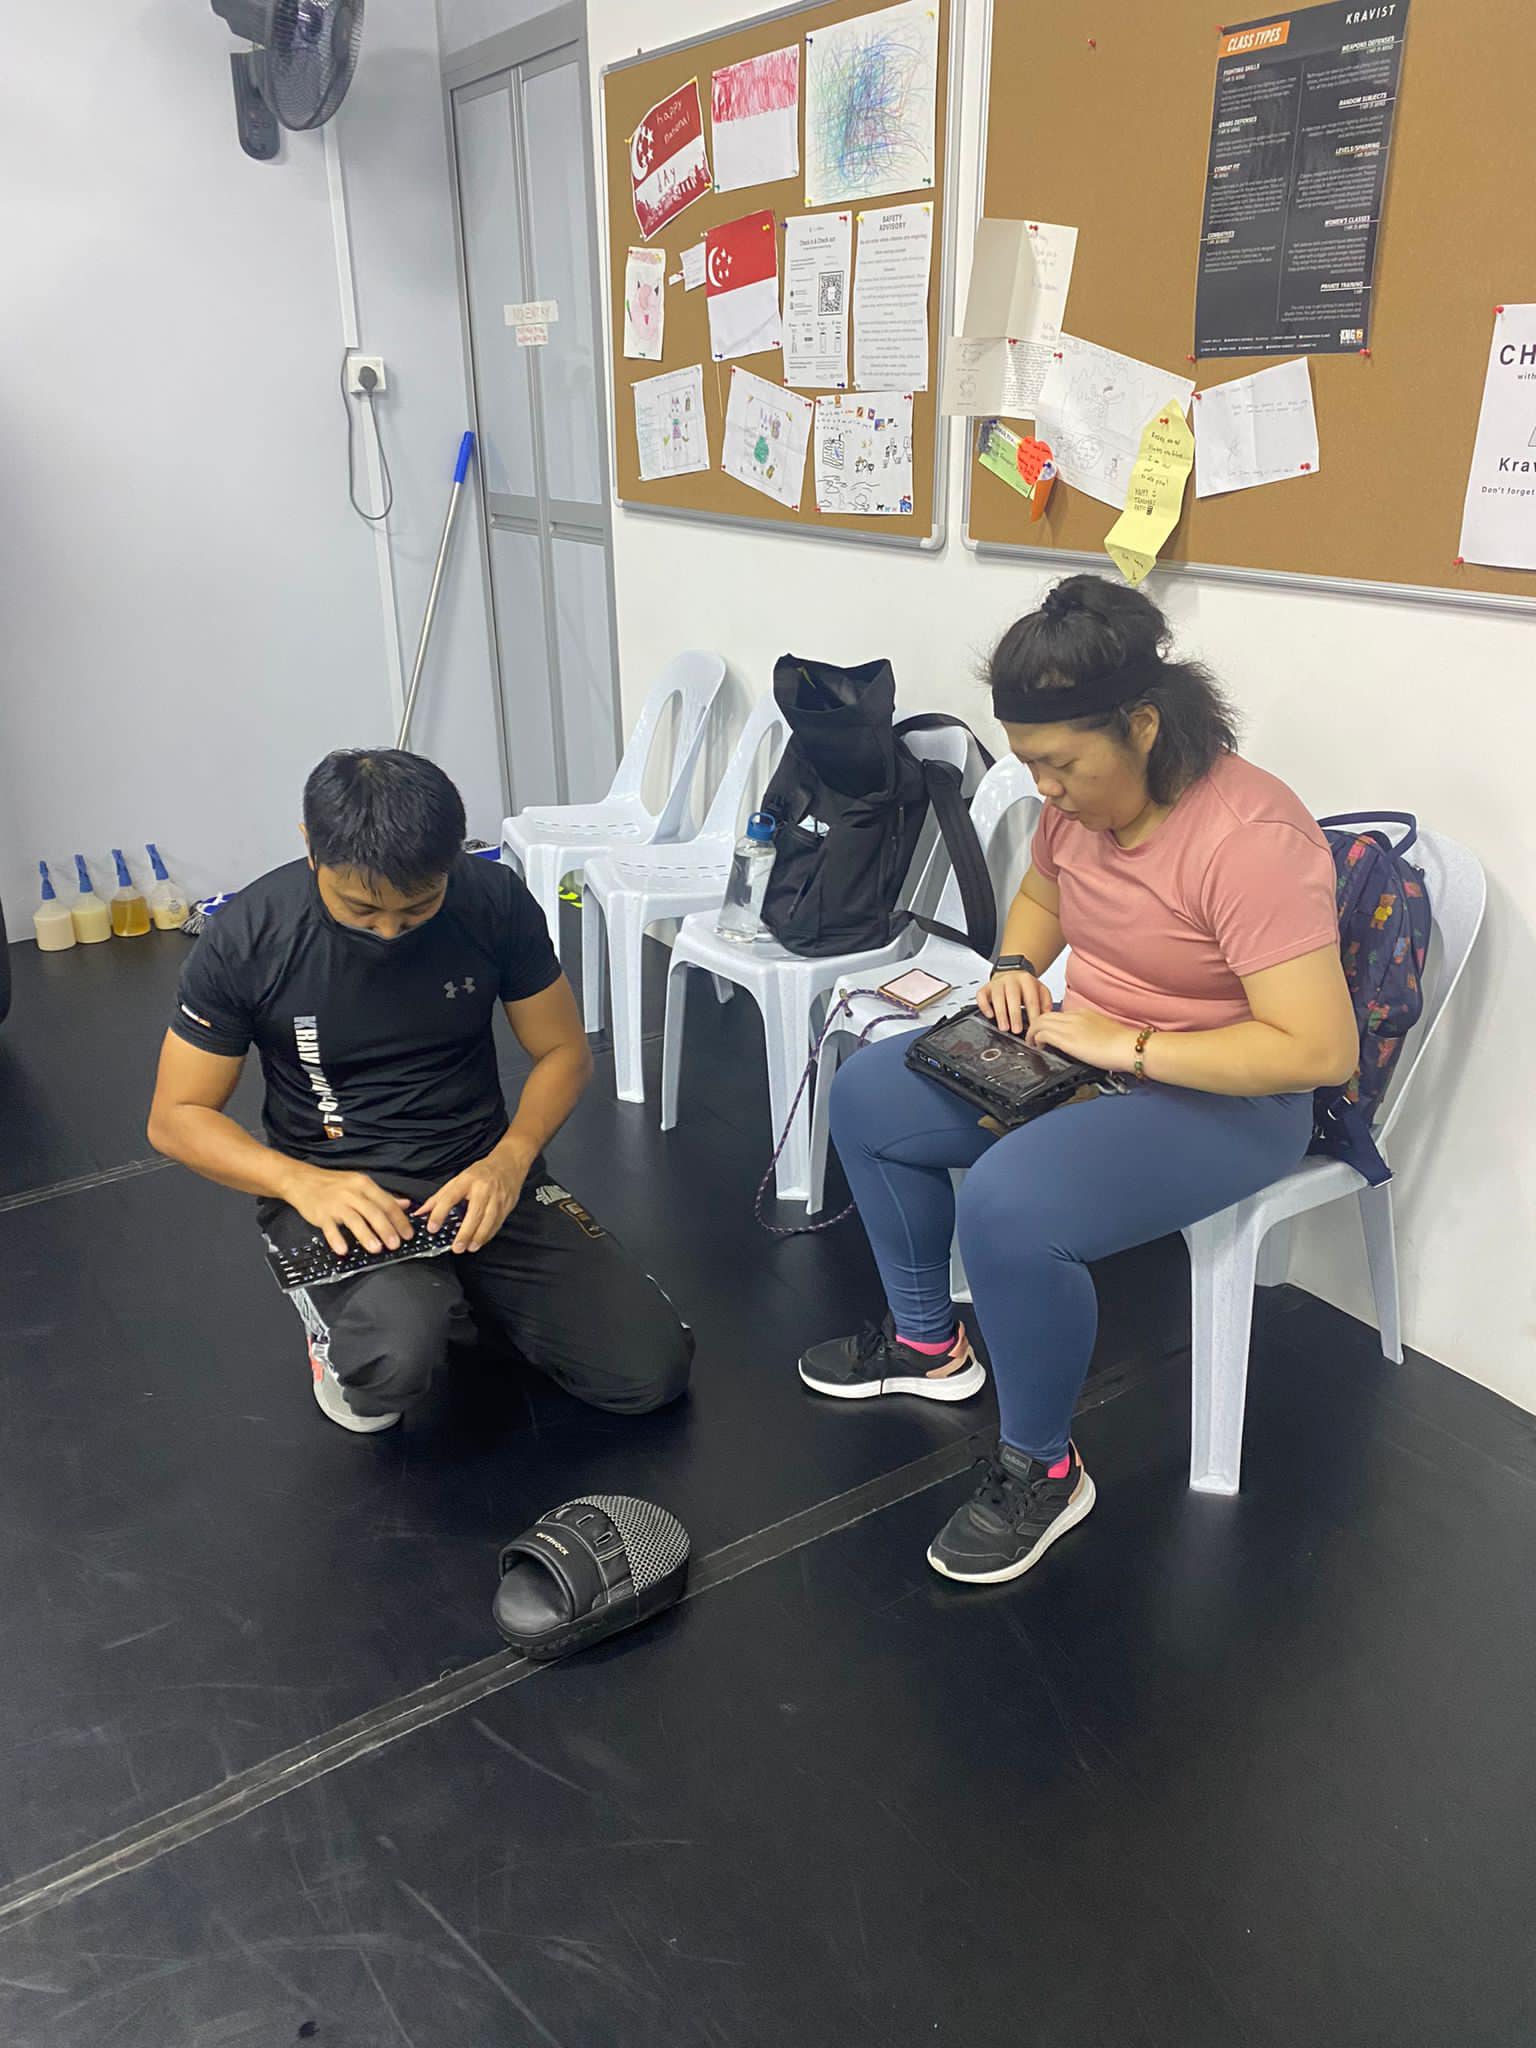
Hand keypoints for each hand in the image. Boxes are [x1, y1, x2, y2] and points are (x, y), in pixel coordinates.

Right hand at [286, 1166, 413, 1258]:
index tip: (408, 1234)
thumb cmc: (333, 1184)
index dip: (399, 1220)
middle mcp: (352, 1192)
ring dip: (366, 1235)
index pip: (387, 1203)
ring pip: (354, 1219)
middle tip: (395, 1244)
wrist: (302, 1180)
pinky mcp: (321, 1213)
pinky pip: (330, 1227)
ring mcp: (336, 1203)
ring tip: (376, 1249)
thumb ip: (383, 1196)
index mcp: (364, 1185)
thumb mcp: (360, 1184)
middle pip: (373, 1211)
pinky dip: (336, 1239)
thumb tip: (405, 1204)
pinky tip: (343, 1250)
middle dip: (386, 1229)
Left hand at [416, 1149, 527, 1252]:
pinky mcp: (507, 1205)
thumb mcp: (458, 1179)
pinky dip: (488, 1235)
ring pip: (489, 1220)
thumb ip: (439, 1197)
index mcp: (467, 1180)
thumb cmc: (481, 1172)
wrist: (509, 1164)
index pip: (450, 1197)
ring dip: (479, 1237)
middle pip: (474, 1213)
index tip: (432, 1227)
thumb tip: (420, 1212)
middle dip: (465, 1232)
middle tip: (456, 1247)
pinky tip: (480, 1242)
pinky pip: (497, 1223)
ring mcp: (497, 1198)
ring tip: (470, 1248)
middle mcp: (483, 1189)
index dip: (439, 1213)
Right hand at [977, 969, 1048, 1036]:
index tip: (1034, 1027)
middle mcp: (1011, 980)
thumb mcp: (1040, 990)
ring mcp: (997, 983)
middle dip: (1015, 1015)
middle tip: (1017, 1030)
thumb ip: (1045, 1002)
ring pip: (997, 997)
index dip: (1033, 1014)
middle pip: (1013, 997)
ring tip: (1004, 1027)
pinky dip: (984, 1006)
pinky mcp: (986, 988)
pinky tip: (989, 1015)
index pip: (1031, 999)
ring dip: (1001, 1014)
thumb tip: (1047, 1016)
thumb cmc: (1025, 986)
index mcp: (1027, 980)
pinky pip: (981, 995)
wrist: (1011, 972)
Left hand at [1027, 1006, 1139, 1072]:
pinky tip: (1039, 1047)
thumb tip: (1084, 1042)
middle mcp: (1074, 1017)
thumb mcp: (1102, 1032)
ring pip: (1040, 1022)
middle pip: (1045, 1015)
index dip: (1048, 1023)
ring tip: (1032, 1043)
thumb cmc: (1122, 1044)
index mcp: (1084, 1014)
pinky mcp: (1067, 1039)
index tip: (1045, 1032)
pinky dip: (1036, 1039)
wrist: (1128, 1047)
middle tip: (1033, 1038)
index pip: (1058, 1014)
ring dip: (1032, 1033)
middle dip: (1035, 1026)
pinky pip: (1043, 1034)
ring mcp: (1070, 1027)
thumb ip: (1089, 1032)